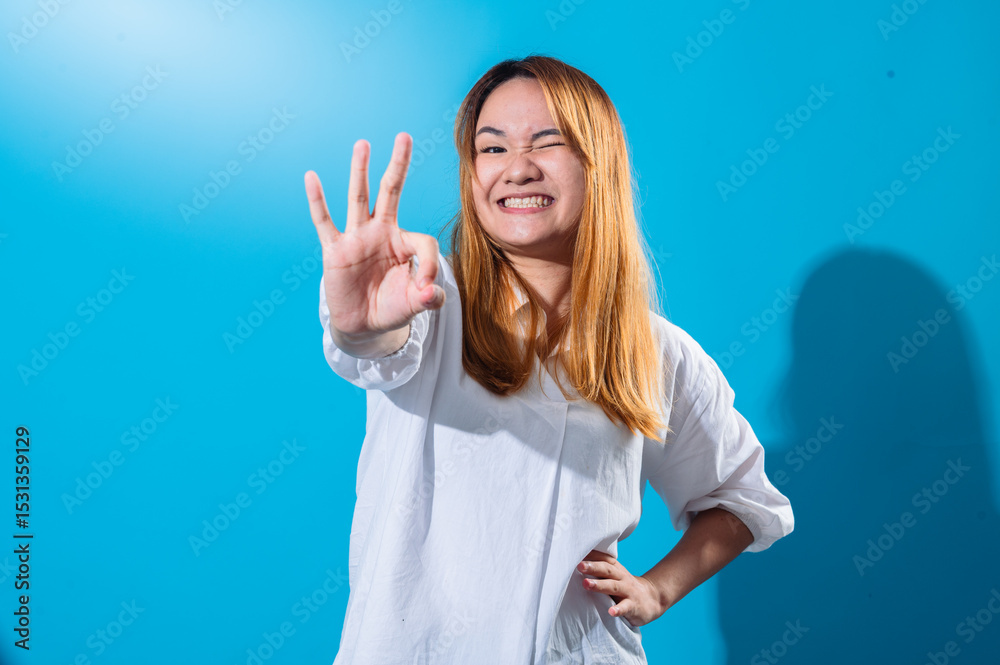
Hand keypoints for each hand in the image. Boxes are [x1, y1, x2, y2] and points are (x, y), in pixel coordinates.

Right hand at [305, 133, 444, 342]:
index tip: (428, 287)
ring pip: (359, 198)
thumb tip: (432, 291)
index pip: (423, 242)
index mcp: (403, 242)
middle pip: (391, 192)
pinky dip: (318, 201)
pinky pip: (325, 222)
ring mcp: (357, 238)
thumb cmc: (391, 307)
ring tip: (363, 144)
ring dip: (360, 171)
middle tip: (404, 137)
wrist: (363, 325)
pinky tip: (311, 177)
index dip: (429, 264)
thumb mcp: (415, 304)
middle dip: (398, 165)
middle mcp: (380, 232)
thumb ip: (429, 297)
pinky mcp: (335, 250)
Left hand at [578, 550, 665, 627]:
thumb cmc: (625, 586)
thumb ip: (599, 569)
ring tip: (586, 584)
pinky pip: (625, 607)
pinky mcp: (633, 606)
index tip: (575, 551)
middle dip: (592, 567)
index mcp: (615, 569)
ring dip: (599, 585)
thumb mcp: (615, 575)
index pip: (603, 558)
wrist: (653, 599)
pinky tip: (611, 612)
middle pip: (606, 570)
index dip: (591, 555)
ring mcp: (628, 591)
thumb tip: (576, 563)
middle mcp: (621, 577)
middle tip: (579, 565)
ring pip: (613, 586)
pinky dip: (618, 609)